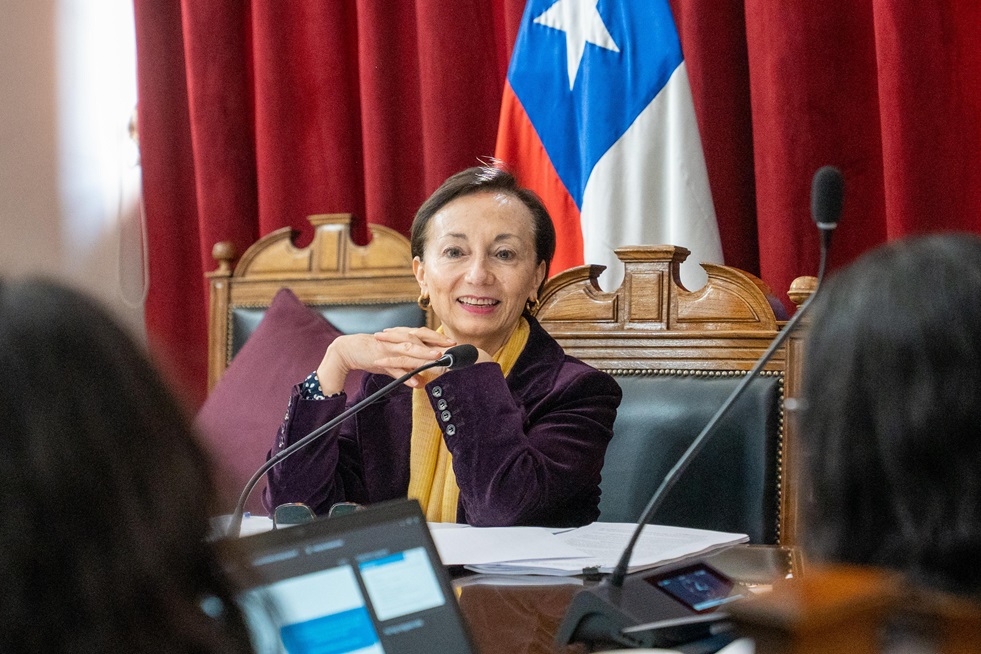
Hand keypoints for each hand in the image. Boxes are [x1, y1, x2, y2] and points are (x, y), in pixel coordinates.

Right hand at [317, 327, 455, 393]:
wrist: (349, 350)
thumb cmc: (374, 353)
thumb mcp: (394, 360)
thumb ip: (408, 368)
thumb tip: (423, 379)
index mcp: (402, 337)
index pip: (424, 335)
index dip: (439, 338)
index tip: (454, 343)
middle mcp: (398, 340)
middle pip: (420, 339)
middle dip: (436, 342)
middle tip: (451, 347)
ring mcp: (390, 348)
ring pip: (409, 350)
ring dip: (423, 354)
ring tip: (437, 359)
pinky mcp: (380, 358)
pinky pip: (395, 368)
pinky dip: (405, 375)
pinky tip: (415, 383)